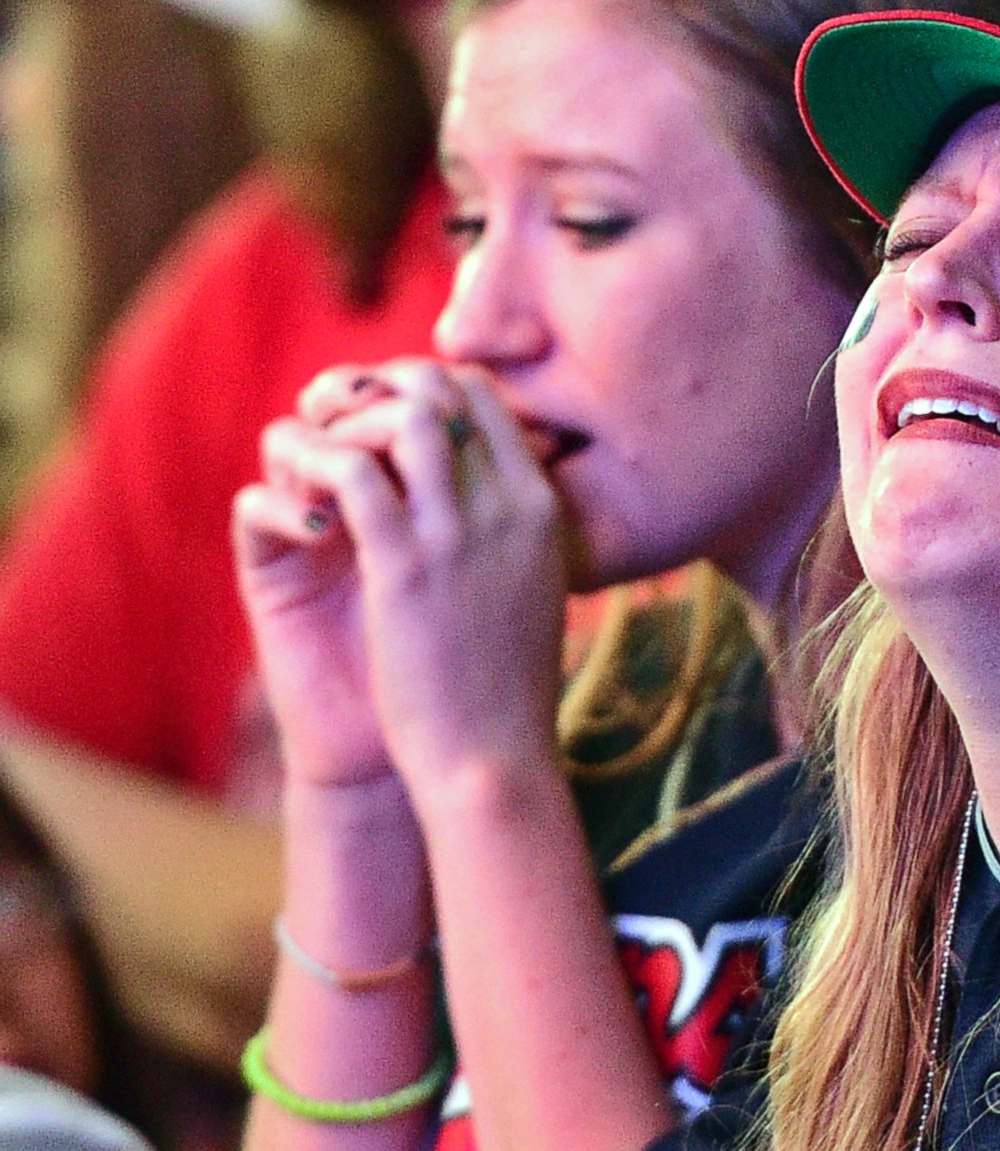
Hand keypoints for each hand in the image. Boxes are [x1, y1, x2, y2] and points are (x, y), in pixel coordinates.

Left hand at [256, 360, 569, 804]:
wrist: (492, 760)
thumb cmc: (506, 690)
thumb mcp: (531, 593)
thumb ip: (511, 537)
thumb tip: (485, 502)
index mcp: (544, 510)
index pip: (483, 400)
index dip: (418, 392)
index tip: (373, 426)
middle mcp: (510, 505)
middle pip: (442, 389)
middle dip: (376, 394)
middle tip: (333, 435)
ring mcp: (462, 530)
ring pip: (402, 415)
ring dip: (347, 427)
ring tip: (316, 467)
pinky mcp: (406, 564)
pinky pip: (353, 473)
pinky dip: (318, 470)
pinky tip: (303, 506)